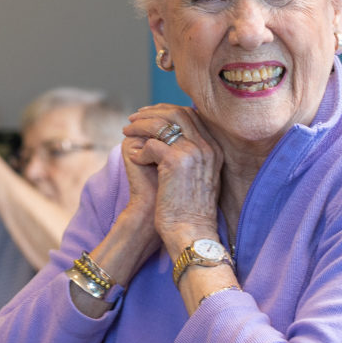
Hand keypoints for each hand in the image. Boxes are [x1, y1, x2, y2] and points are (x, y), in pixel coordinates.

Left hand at [123, 104, 223, 254]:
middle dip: (152, 112)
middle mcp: (206, 147)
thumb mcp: (199, 177)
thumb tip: (171, 139)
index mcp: (214, 149)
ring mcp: (192, 152)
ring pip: (162, 124)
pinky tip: (135, 160)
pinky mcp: (175, 161)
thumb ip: (193, 156)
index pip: (191, 115)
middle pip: (177, 113)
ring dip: (140, 126)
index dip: (167, 111)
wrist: (192, 231)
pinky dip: (140, 150)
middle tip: (134, 118)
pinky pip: (151, 144)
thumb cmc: (190, 209)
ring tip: (126, 131)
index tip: (150, 114)